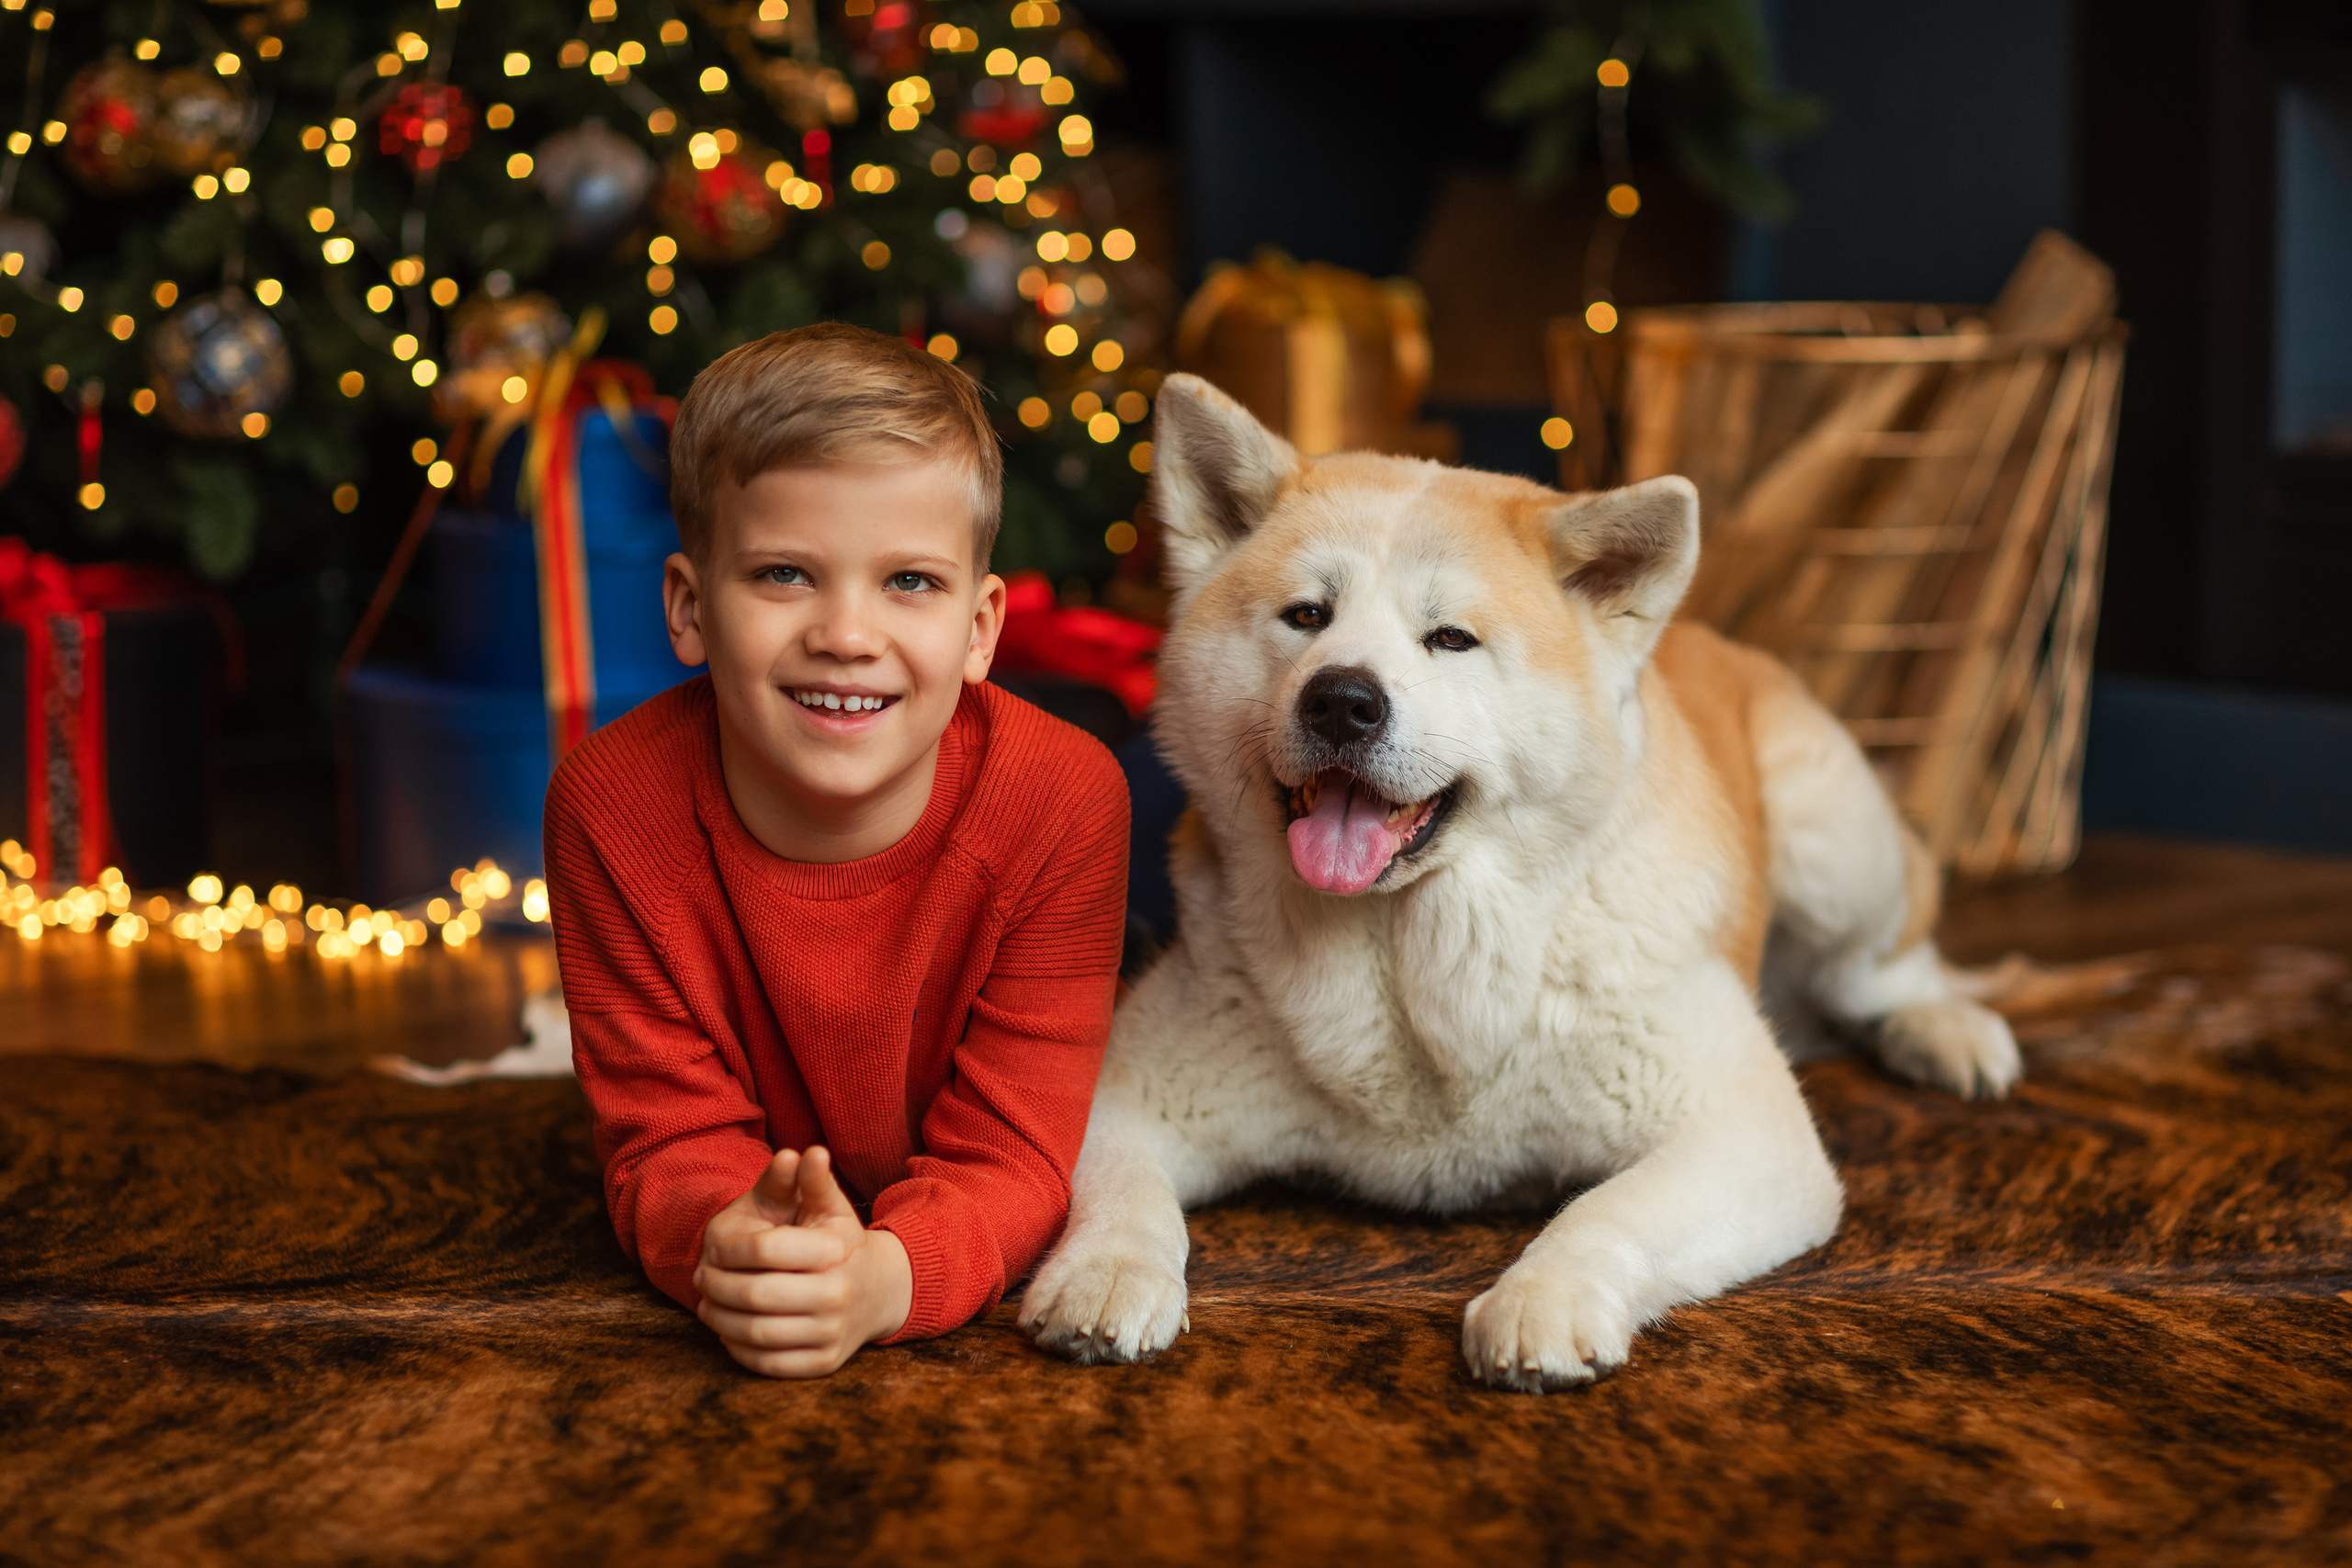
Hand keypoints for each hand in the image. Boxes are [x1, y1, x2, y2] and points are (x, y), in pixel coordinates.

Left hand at [694, 1145, 912, 1378]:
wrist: (878, 1292)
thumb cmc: (841, 1244)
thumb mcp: (830, 1207)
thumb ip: (811, 1181)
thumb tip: (807, 1151)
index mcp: (838, 1250)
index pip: (765, 1250)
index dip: (729, 1250)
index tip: (711, 1248)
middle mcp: (838, 1294)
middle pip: (756, 1295)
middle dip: (717, 1287)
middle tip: (700, 1278)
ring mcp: (831, 1333)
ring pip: (756, 1333)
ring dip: (720, 1319)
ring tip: (707, 1304)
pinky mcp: (822, 1364)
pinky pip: (767, 1363)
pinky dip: (739, 1347)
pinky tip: (728, 1330)